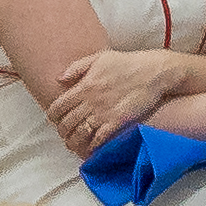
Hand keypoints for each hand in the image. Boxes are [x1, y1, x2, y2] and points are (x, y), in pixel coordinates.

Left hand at [39, 41, 179, 153]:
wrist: (153, 72)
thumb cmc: (127, 63)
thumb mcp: (99, 58)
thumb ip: (76, 67)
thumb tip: (59, 79)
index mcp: (84, 86)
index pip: (58, 106)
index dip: (53, 116)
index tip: (55, 120)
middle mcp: (90, 101)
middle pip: (67, 123)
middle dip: (62, 132)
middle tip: (64, 134)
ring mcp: (103, 113)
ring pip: (79, 134)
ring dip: (74, 142)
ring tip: (73, 145)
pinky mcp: (117, 122)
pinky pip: (99, 139)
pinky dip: (92, 146)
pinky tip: (91, 148)